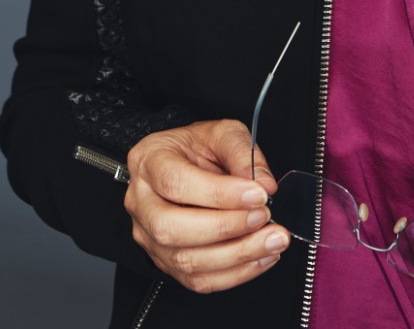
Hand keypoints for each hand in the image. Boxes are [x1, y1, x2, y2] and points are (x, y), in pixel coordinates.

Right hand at [124, 118, 290, 293]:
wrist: (184, 164)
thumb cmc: (198, 147)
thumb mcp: (221, 132)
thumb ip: (243, 153)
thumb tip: (265, 184)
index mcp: (149, 161)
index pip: (177, 183)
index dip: (219, 194)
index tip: (258, 194)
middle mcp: (141, 203)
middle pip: (172, 228)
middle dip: (226, 228)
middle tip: (264, 217)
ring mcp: (149, 238)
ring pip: (186, 261)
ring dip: (237, 255)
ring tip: (272, 240)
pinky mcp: (166, 263)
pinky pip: (198, 280)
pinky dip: (235, 273)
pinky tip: (261, 257)